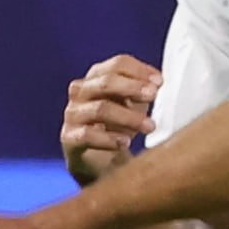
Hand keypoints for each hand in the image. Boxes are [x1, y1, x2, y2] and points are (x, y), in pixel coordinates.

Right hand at [62, 55, 159, 184]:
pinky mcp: (69, 138)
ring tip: (149, 126)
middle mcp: (81, 92)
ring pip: (100, 109)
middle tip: (153, 96)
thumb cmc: (118, 127)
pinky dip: (109, 139)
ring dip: (128, 117)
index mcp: (97, 78)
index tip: (159, 82)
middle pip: (105, 82)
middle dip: (132, 87)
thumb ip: (144, 92)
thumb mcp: (134, 106)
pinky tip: (125, 143)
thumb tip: (159, 83)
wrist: (101, 163)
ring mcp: (73, 114)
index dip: (139, 70)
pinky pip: (86, 135)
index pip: (117, 64)